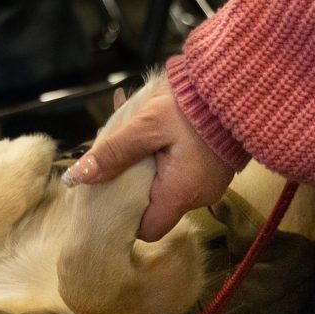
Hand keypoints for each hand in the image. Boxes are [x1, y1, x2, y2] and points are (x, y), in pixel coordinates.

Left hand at [63, 78, 234, 240]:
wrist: (237, 82)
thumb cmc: (191, 106)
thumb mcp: (146, 125)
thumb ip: (112, 153)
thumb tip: (76, 177)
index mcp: (180, 194)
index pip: (146, 230)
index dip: (126, 217)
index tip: (111, 194)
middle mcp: (198, 197)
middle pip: (155, 209)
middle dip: (133, 188)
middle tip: (118, 160)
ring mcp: (210, 184)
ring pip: (167, 189)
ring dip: (148, 169)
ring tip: (135, 139)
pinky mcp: (215, 169)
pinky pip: (182, 173)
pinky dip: (165, 160)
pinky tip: (154, 134)